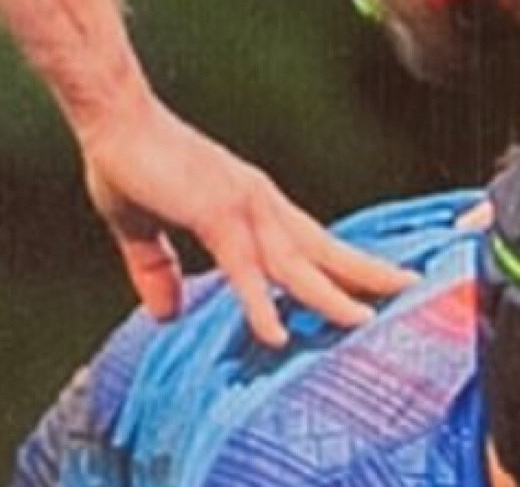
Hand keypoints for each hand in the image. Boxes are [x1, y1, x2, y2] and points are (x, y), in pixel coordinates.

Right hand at [77, 94, 415, 346]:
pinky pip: (246, 271)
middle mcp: (262, 207)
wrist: (108, 118)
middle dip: (369, 275)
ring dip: (334, 297)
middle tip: (411, 293)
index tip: (378, 288)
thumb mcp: (145, 230)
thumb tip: (163, 315)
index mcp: (255, 208)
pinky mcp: (216, 216)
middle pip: (326, 251)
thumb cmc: (128, 162)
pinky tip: (277, 335)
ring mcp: (244, 210)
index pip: (312, 244)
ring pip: (299, 266)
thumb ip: (158, 273)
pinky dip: (261, 305)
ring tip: (367, 323)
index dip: (345, 266)